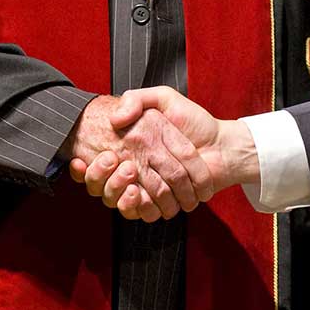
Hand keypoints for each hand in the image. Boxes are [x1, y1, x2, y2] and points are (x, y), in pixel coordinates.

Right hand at [62, 94, 212, 221]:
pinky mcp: (158, 203)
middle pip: (105, 181)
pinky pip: (139, 211)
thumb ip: (138, 99)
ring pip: (118, 198)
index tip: (87, 160)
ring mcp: (146, 186)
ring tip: (129, 176)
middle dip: (104, 177)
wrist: (222, 146)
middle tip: (118, 164)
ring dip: (118, 191)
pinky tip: (138, 193)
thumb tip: (115, 117)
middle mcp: (135, 166)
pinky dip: (137, 206)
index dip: (91, 165)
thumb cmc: (195, 121)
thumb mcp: (164, 98)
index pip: (101, 161)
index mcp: (133, 144)